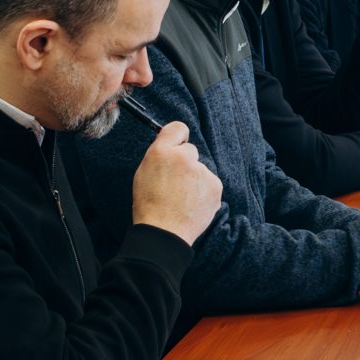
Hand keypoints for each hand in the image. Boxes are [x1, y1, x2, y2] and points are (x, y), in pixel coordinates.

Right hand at [131, 121, 221, 244]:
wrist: (164, 232)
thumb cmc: (149, 204)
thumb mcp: (144, 173)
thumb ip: (159, 154)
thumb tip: (172, 143)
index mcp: (161, 152)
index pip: (178, 128)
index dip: (178, 137)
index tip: (177, 146)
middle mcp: (184, 157)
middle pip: (190, 151)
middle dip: (185, 163)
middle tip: (174, 183)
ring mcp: (202, 171)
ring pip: (200, 169)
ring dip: (194, 179)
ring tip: (181, 198)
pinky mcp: (215, 185)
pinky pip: (209, 183)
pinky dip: (203, 192)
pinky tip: (191, 204)